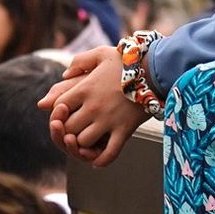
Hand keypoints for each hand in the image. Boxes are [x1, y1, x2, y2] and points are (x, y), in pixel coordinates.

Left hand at [37, 46, 150, 166]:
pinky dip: (101, 160)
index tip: (65, 113)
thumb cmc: (128, 61)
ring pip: (84, 142)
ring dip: (82, 144)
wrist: (156, 69)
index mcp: (85, 88)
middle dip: (68, 131)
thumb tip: (64, 76)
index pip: (59, 107)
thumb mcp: (101, 54)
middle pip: (69, 128)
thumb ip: (79, 61)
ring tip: (86, 140)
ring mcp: (109, 120)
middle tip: (73, 130)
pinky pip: (110, 153)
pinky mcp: (125, 130)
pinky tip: (97, 160)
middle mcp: (93, 106)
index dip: (58, 113)